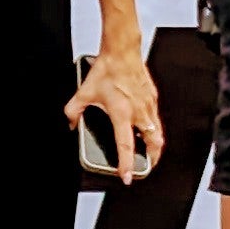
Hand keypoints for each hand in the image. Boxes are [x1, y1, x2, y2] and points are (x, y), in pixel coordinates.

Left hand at [69, 45, 167, 181]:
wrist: (122, 52)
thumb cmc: (107, 70)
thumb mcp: (84, 93)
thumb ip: (73, 111)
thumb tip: (71, 123)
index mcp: (122, 113)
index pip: (126, 145)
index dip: (126, 164)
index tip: (127, 176)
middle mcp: (139, 111)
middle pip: (153, 143)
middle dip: (151, 160)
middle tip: (145, 167)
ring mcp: (149, 105)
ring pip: (158, 132)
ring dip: (154, 145)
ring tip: (148, 153)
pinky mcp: (152, 98)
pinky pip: (156, 119)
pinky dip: (153, 128)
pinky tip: (145, 128)